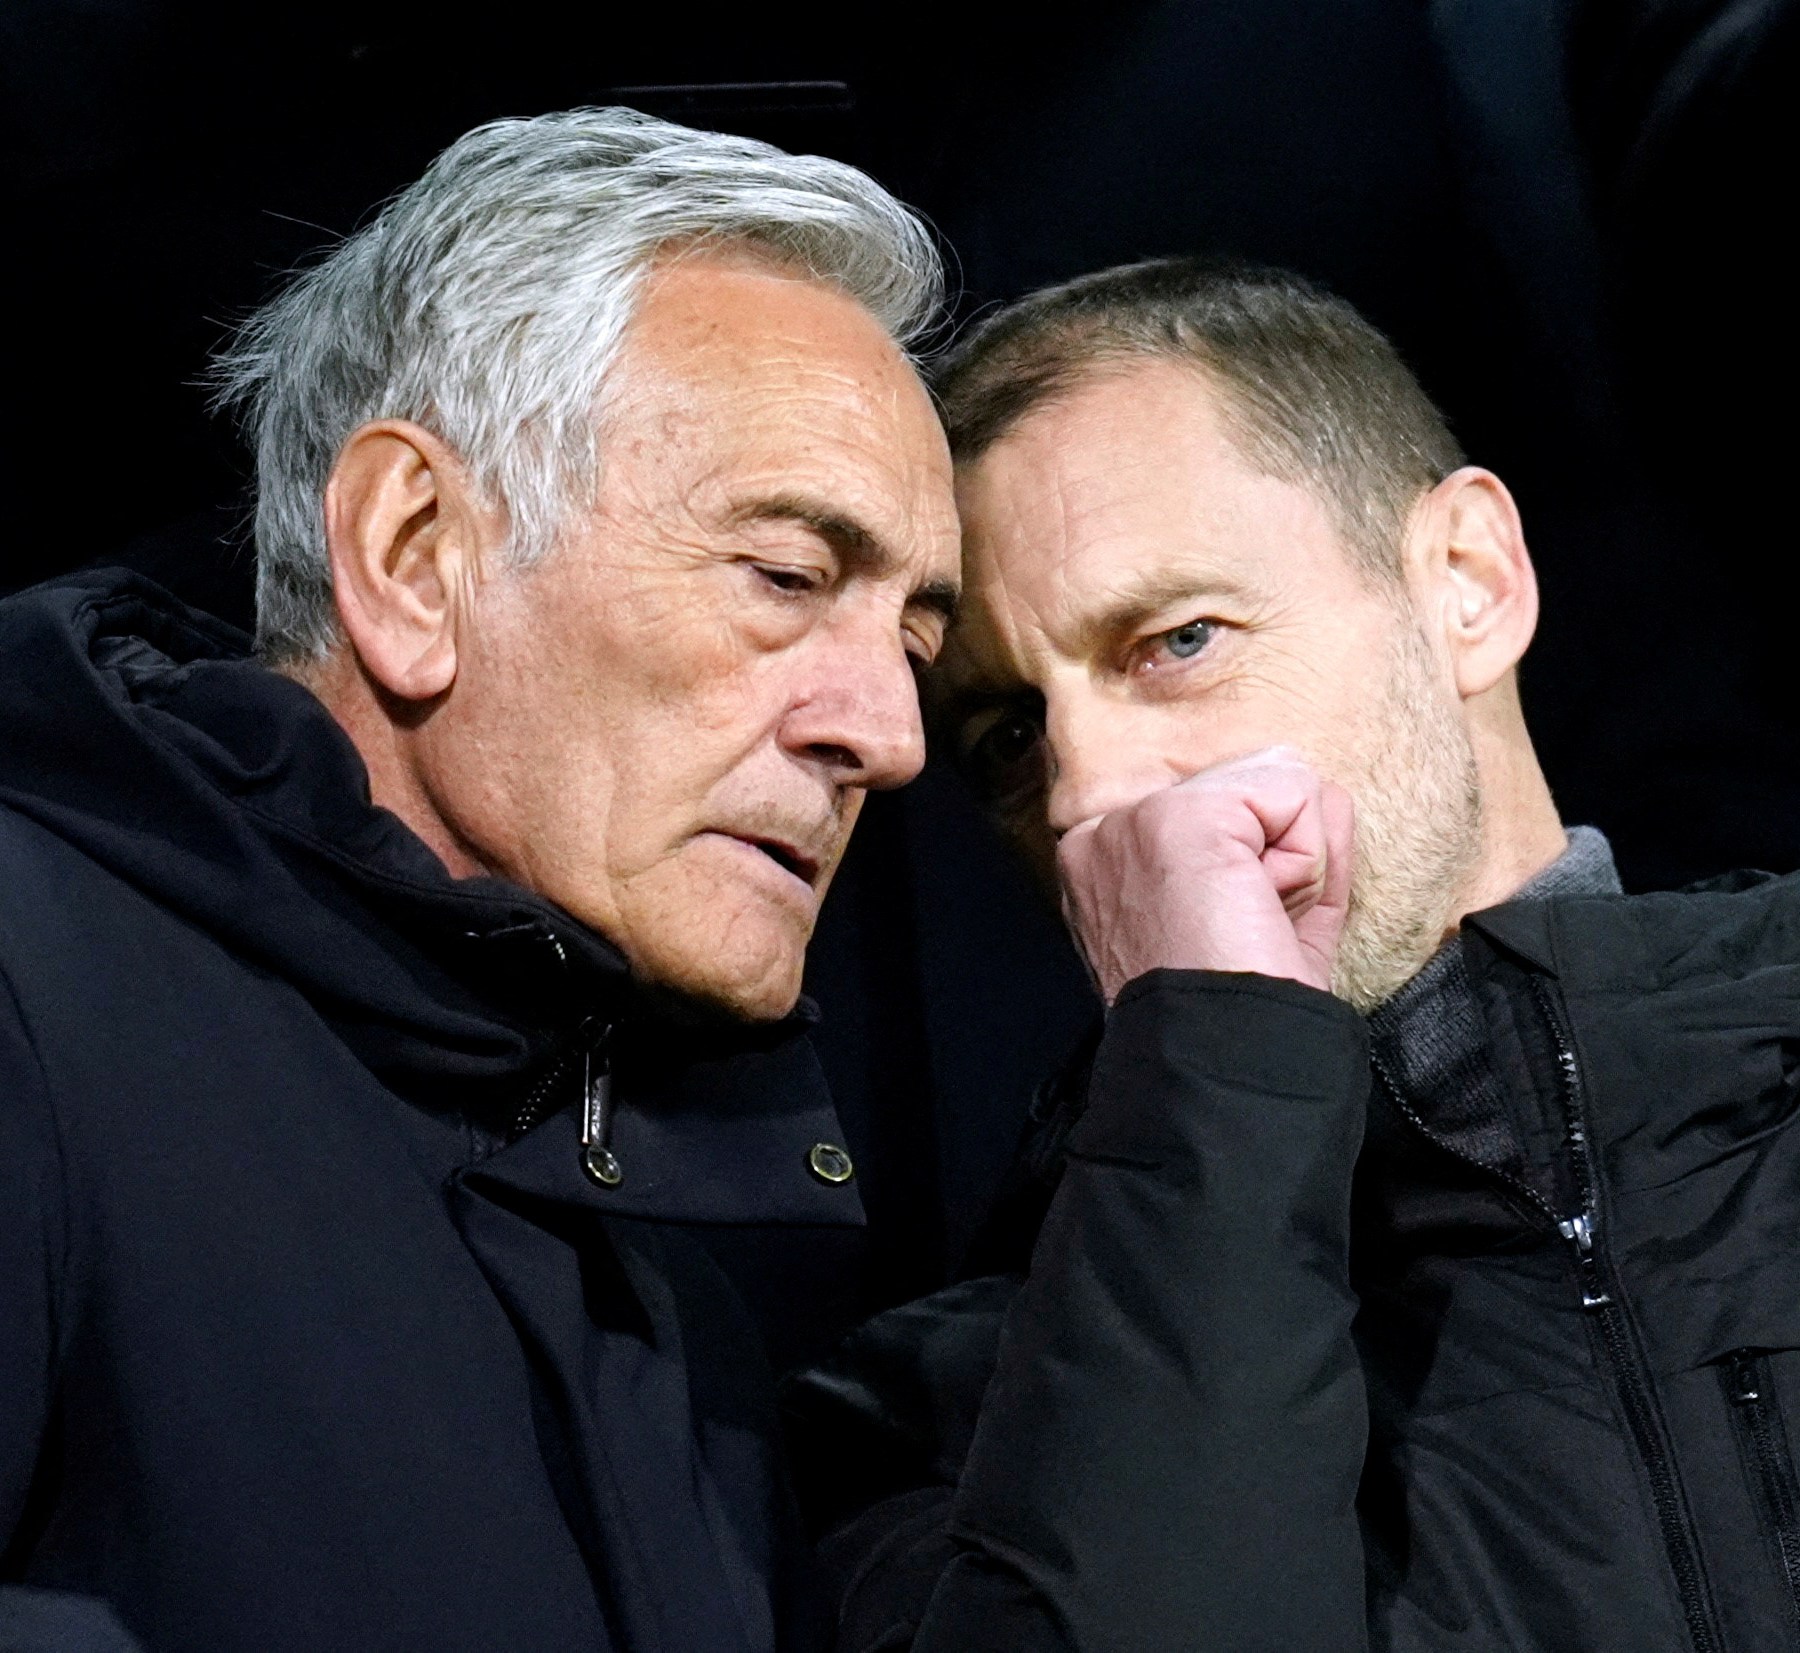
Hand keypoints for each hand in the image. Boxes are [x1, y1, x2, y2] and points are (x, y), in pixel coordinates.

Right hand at [1056, 747, 1353, 1003]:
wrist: (1219, 1058)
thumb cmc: (1234, 1015)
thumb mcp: (1254, 921)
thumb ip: (1275, 850)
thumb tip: (1322, 789)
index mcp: (1106, 867)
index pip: (1224, 813)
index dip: (1263, 871)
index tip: (1233, 936)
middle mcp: (1106, 835)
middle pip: (1253, 790)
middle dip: (1279, 861)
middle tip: (1242, 933)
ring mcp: (1138, 818)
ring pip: (1278, 786)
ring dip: (1296, 863)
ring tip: (1251, 923)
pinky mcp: (1185, 816)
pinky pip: (1296, 794)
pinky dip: (1308, 860)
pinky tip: (1263, 909)